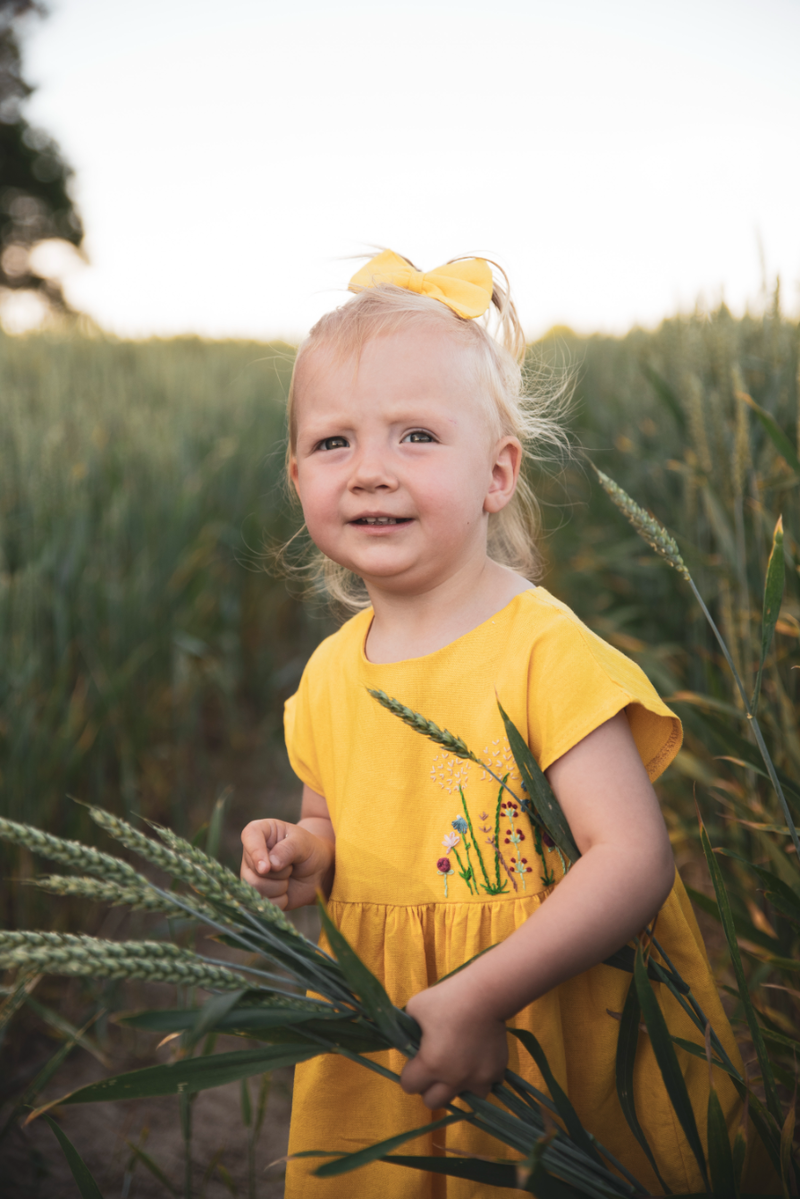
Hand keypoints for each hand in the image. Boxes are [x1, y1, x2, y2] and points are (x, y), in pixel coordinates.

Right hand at [240, 819, 334, 909]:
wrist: (318, 871)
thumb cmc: (308, 850)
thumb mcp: (303, 843)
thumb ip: (287, 849)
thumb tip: (271, 865)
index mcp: (260, 832)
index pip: (249, 836)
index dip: (256, 852)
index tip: (267, 868)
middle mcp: (251, 854)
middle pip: (253, 870)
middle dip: (278, 873)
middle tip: (291, 865)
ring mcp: (252, 875)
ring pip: (256, 889)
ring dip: (279, 887)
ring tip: (288, 876)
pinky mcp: (258, 894)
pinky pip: (264, 903)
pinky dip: (280, 900)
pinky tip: (286, 891)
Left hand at [400, 978, 507, 1109]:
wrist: (485, 994)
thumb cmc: (447, 998)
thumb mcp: (415, 1007)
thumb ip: (406, 1029)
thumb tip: (406, 1040)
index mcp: (430, 1065)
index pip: (408, 1086)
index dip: (408, 1073)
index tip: (415, 1061)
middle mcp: (453, 1078)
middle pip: (432, 1102)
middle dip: (429, 1087)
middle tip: (435, 1067)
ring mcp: (477, 1078)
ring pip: (462, 1098)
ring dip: (457, 1087)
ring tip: (458, 1067)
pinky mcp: (496, 1072)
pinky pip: (485, 1086)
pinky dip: (480, 1078)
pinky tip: (477, 1061)